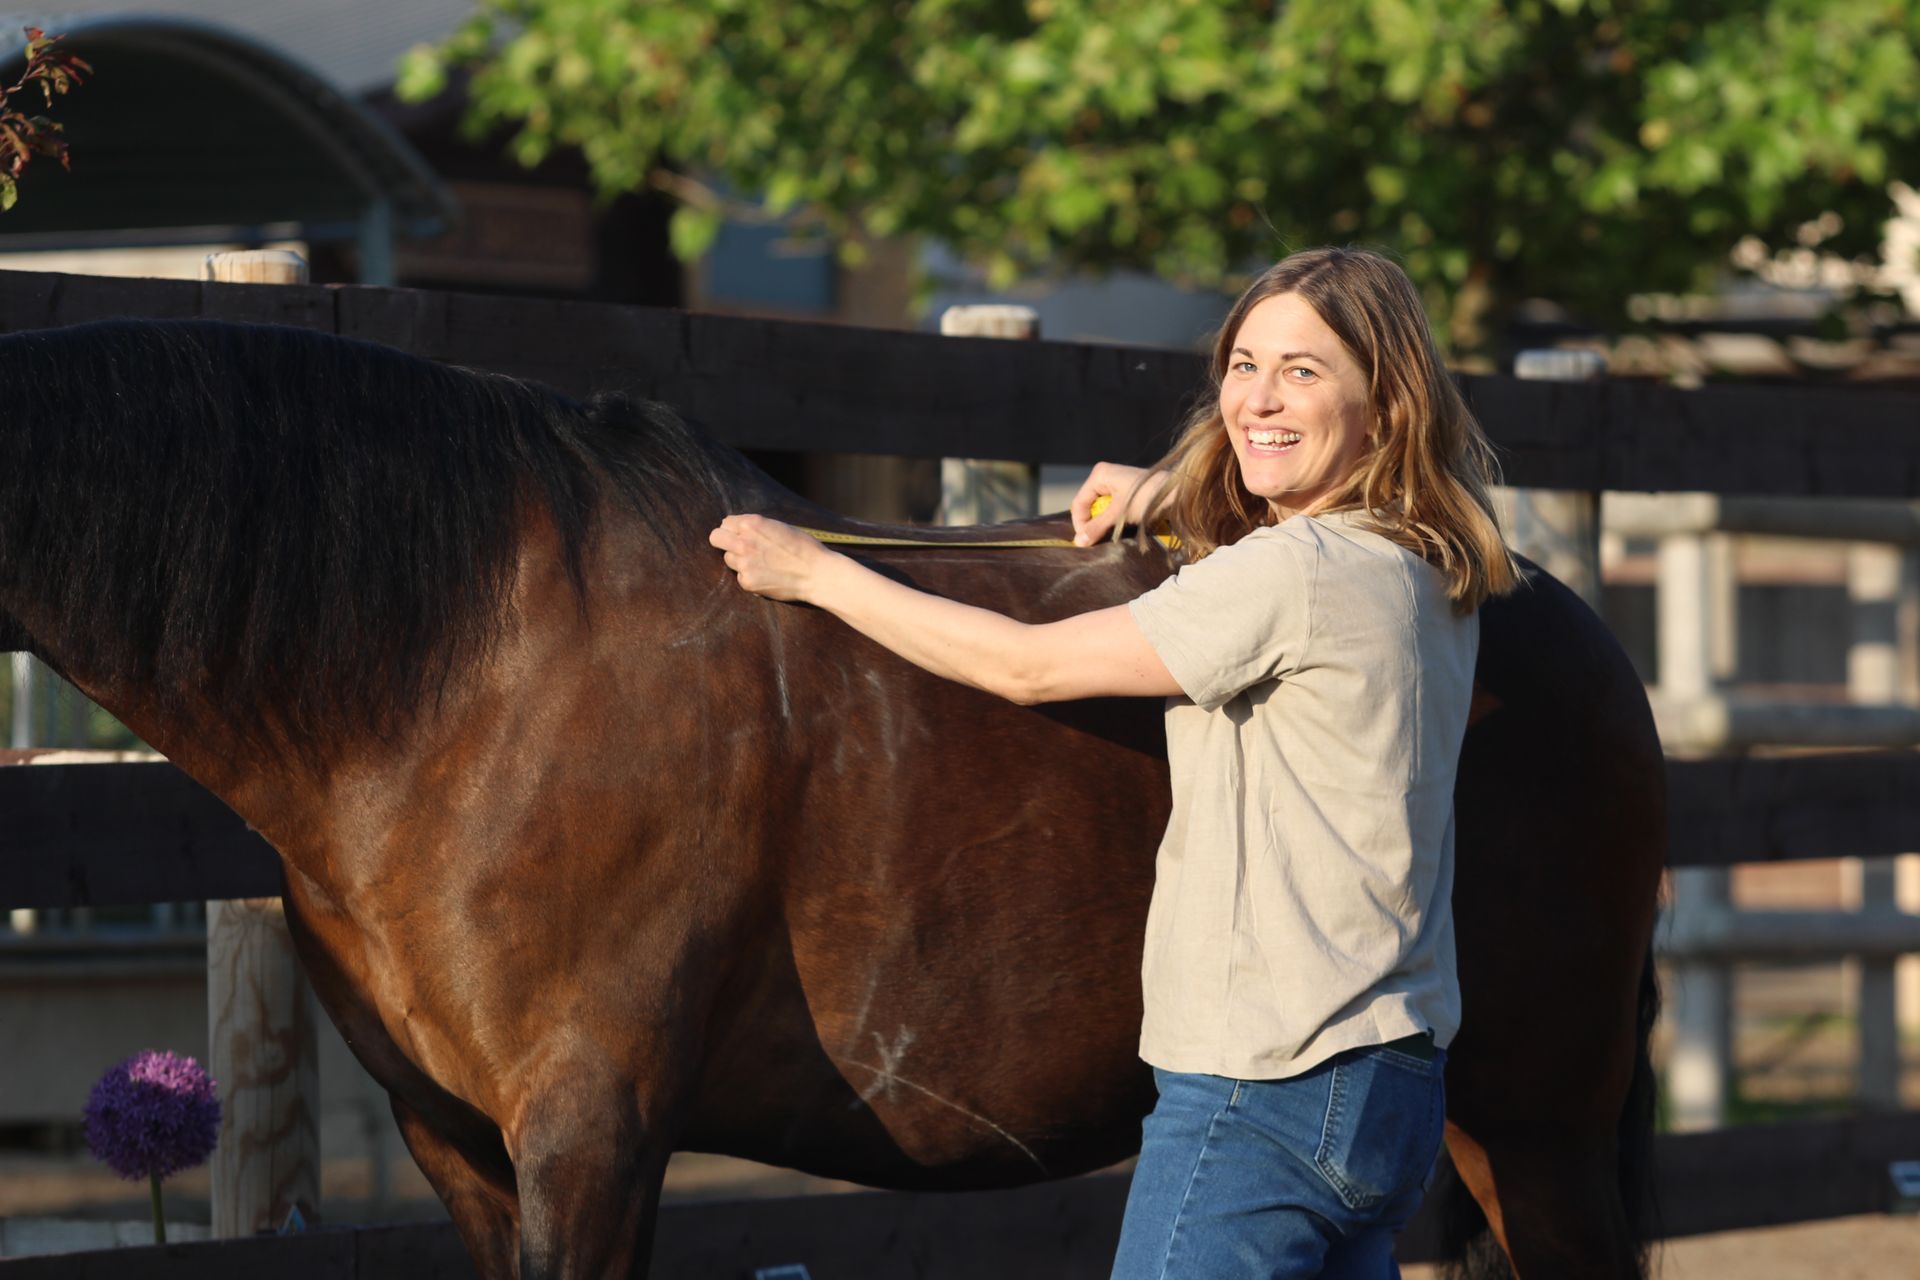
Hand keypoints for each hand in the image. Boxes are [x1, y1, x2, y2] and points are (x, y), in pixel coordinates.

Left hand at [709, 514, 836, 601]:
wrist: (817, 574)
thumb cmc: (804, 548)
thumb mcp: (779, 527)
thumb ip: (757, 527)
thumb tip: (738, 529)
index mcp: (752, 523)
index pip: (726, 523)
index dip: (734, 529)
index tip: (742, 535)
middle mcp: (743, 541)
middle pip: (716, 537)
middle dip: (724, 541)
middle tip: (738, 547)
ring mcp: (743, 563)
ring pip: (728, 559)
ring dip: (740, 560)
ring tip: (762, 564)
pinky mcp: (747, 582)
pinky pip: (740, 577)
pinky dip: (750, 577)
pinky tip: (768, 576)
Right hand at [1069, 463, 1165, 545]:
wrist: (1177, 491)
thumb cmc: (1147, 498)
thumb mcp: (1119, 514)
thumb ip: (1097, 527)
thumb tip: (1077, 543)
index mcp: (1099, 475)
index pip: (1079, 503)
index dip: (1079, 524)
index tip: (1085, 541)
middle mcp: (1104, 475)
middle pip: (1088, 504)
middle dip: (1091, 523)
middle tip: (1096, 540)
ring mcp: (1115, 482)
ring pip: (1099, 507)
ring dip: (1102, 522)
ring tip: (1108, 533)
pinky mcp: (1125, 490)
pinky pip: (1110, 506)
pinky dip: (1112, 518)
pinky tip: (1118, 526)